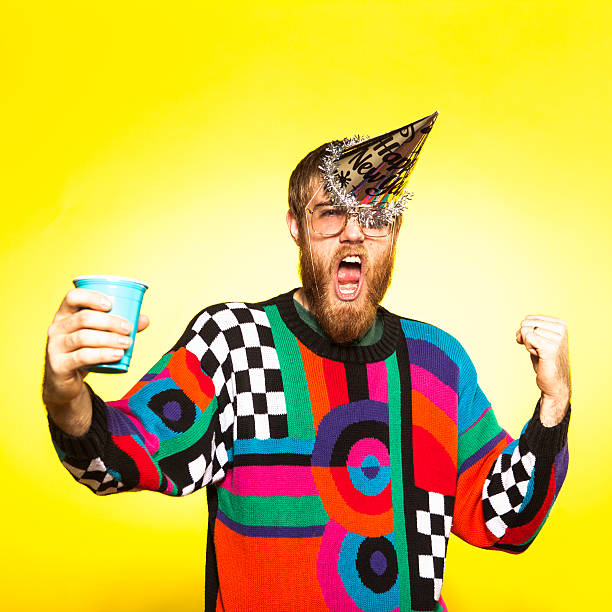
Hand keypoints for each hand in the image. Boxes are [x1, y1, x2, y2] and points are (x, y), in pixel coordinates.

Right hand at [43, 288, 149, 410]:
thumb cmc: (83, 351)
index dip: (91, 297)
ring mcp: (55, 346)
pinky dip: (103, 354)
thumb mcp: (98, 336)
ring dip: (109, 339)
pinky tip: (117, 354)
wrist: (65, 382)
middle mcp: (56, 327)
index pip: (72, 297)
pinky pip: (82, 356)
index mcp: (65, 314)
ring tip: (127, 342)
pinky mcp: (58, 365)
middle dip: (110, 322)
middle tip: (128, 328)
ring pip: (83, 337)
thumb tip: (144, 319)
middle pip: (83, 318)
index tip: (111, 304)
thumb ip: (119, 327)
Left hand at [516, 315, 570, 425]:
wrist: (555, 383)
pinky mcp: (550, 348)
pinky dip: (529, 349)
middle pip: (525, 323)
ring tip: (541, 354)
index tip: (537, 344)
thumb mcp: (536, 340)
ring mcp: (557, 338)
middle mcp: (561, 328)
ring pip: (525, 331)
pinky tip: (540, 356)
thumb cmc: (545, 361)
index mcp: (560, 324)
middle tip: (539, 350)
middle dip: (526, 339)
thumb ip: (528, 330)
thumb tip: (519, 332)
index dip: (526, 332)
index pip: (529, 318)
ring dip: (529, 345)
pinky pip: (527, 339)